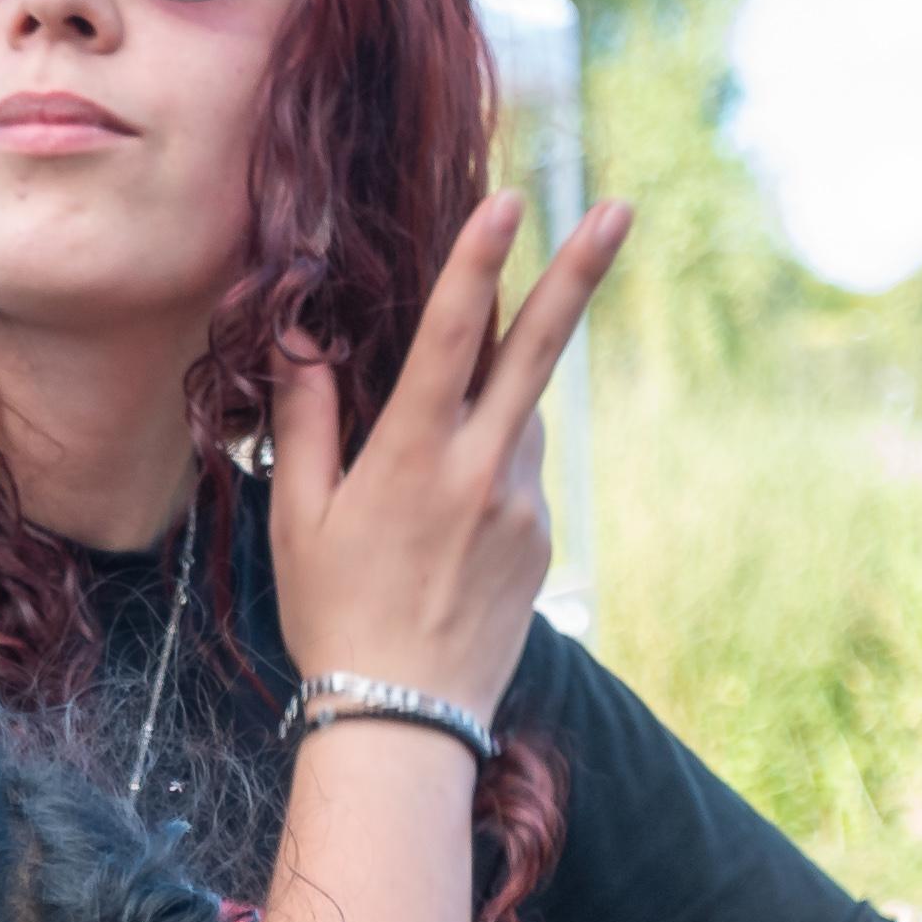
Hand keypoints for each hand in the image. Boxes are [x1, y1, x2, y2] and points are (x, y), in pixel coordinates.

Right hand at [267, 190, 627, 714]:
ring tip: (424, 485)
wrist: (404, 720)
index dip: (477, 263)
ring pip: (518, 416)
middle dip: (580, 273)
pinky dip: (489, 470)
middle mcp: (480, 472)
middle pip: (536, 352)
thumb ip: (308, 423)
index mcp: (413, 459)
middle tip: (622, 208)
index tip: (508, 201)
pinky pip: (517, 475)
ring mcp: (521, 505)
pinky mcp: (541, 539)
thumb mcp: (300, 520)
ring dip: (493, 403)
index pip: (450, 339)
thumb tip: (304, 342)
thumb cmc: (333, 617)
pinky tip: (443, 534)